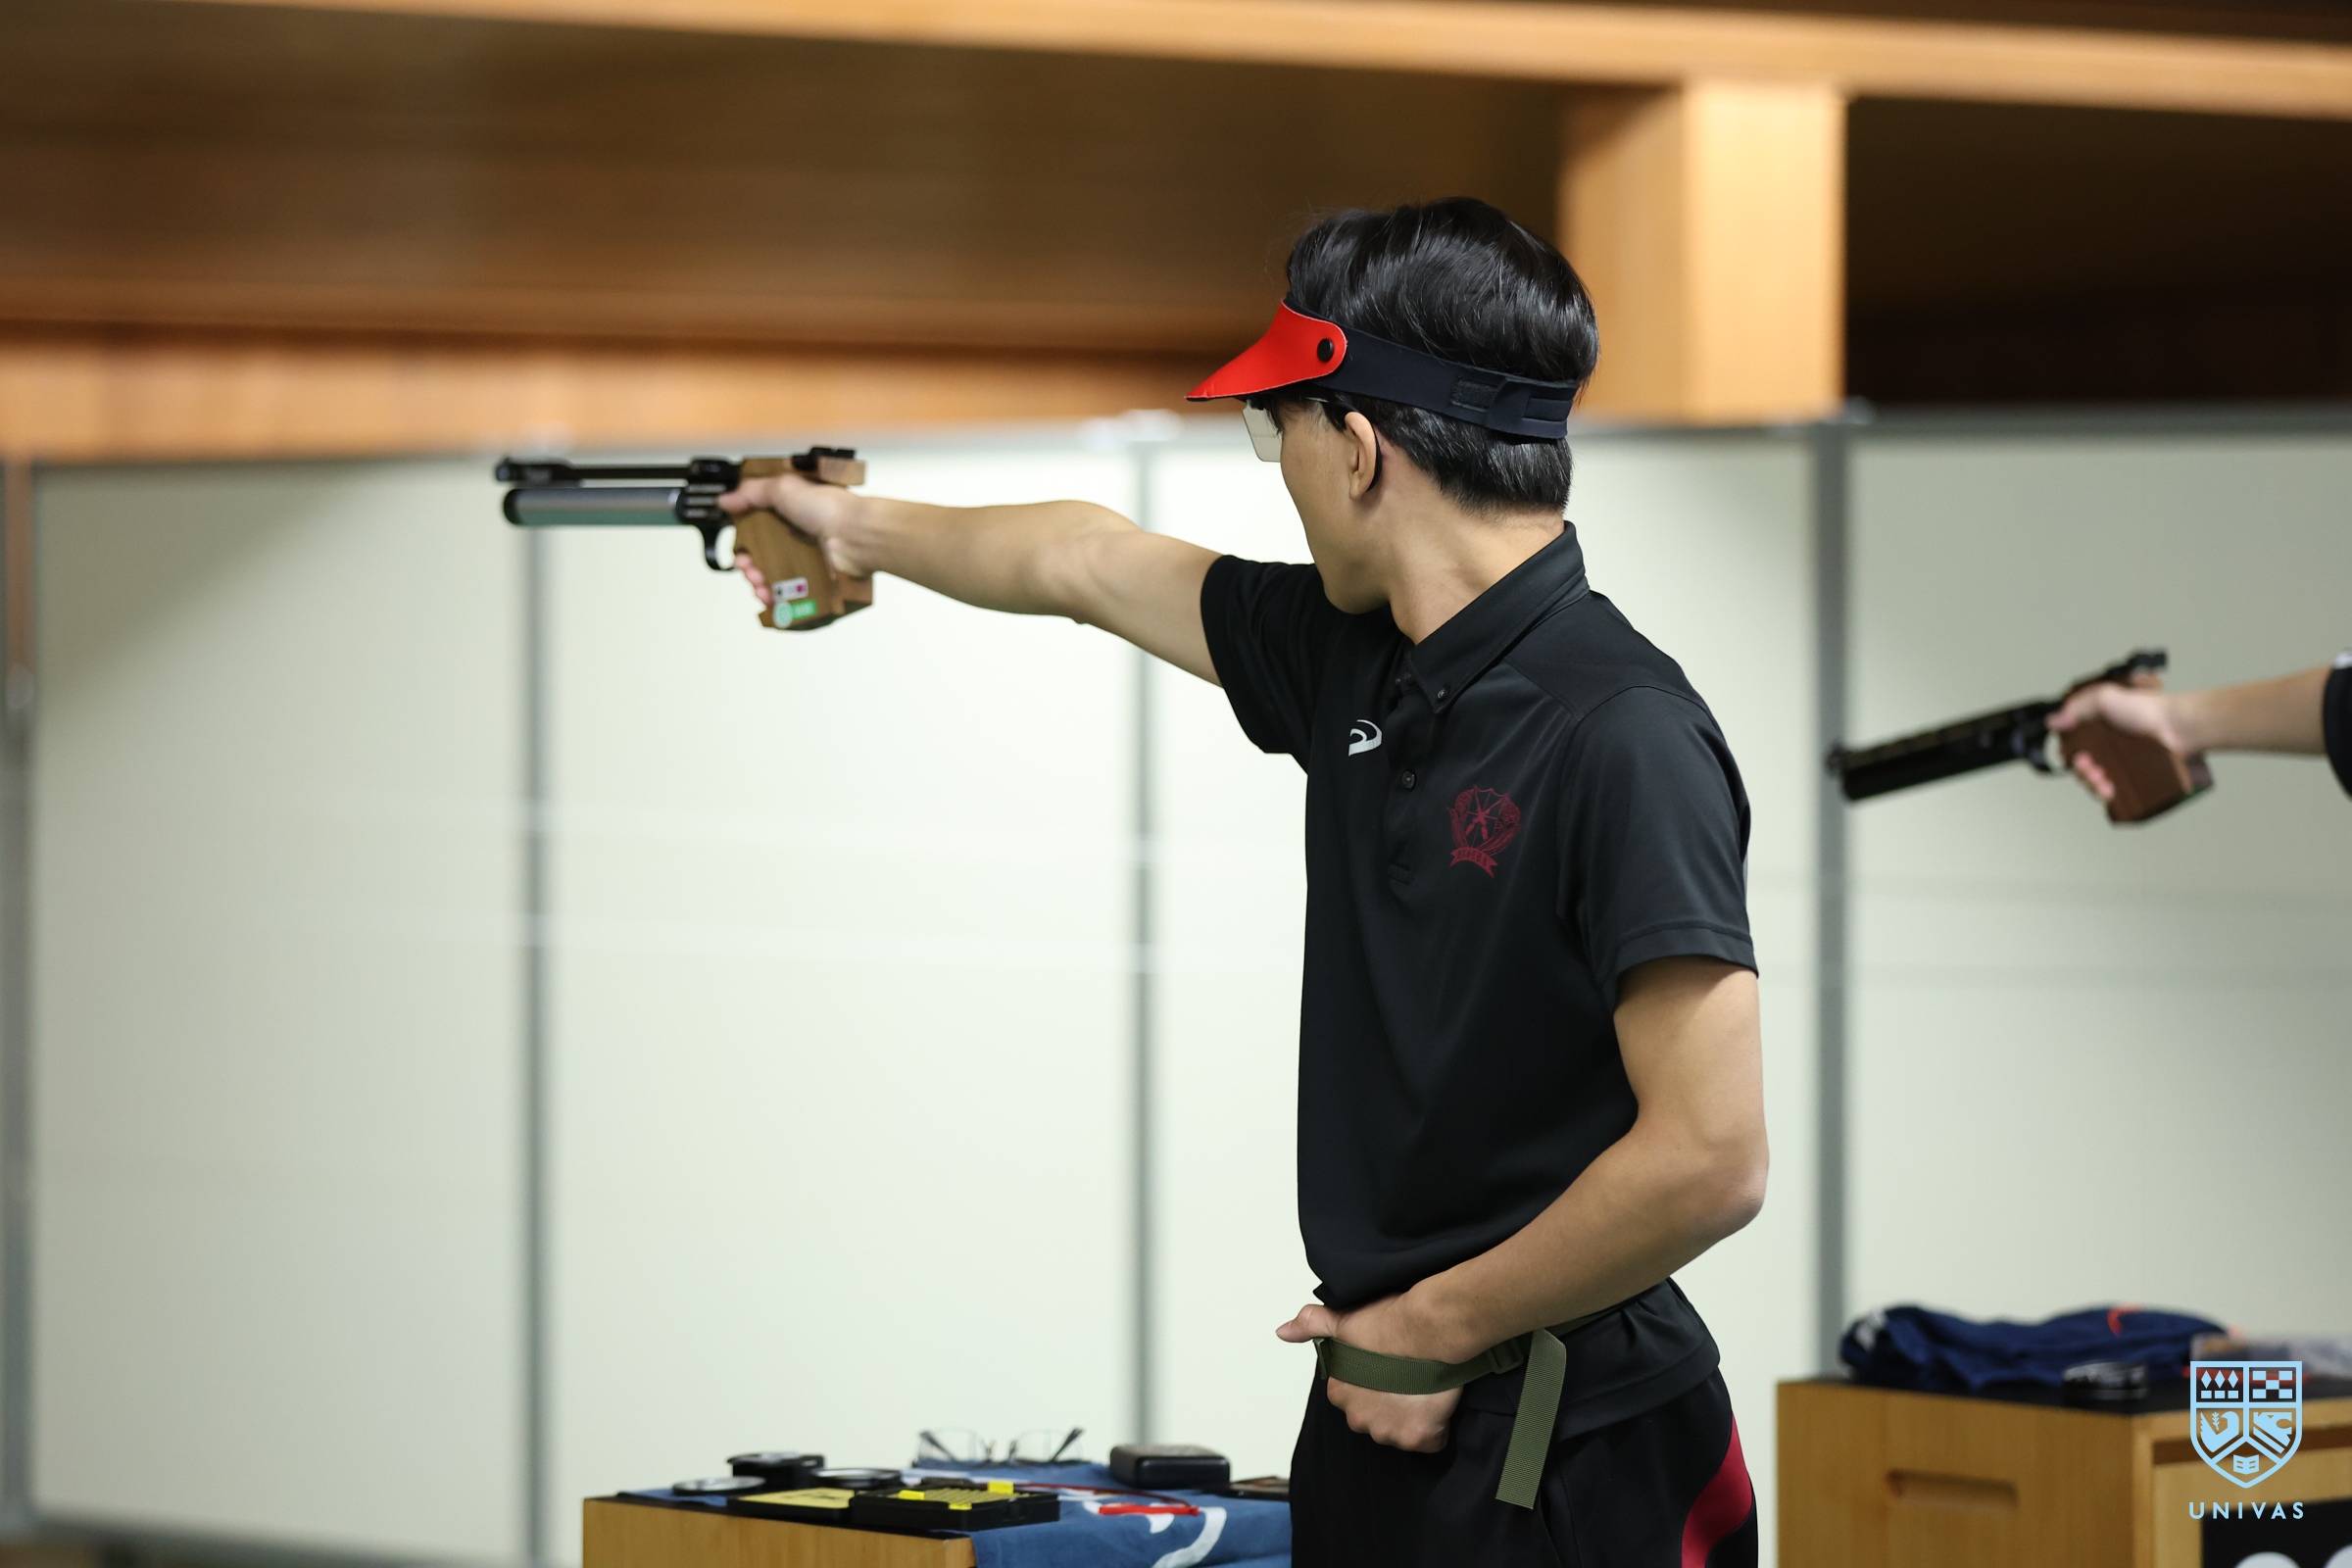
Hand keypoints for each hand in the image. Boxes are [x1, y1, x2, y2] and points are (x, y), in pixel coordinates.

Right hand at [718, 472, 865, 607]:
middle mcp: (795, 537)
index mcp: (788, 513)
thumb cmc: (826, 508)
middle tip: (747, 568)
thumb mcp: (783, 488)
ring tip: (758, 585)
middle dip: (747, 565)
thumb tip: (725, 500)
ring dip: (758, 582)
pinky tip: (769, 598)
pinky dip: (775, 597)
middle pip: (761, 556)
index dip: (743, 539)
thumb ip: (751, 492)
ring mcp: (804, 560)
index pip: (757, 529)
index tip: (737, 546)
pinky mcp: (812, 580)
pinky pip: (788, 593)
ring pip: (771, 576)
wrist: (856, 535)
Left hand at [1276, 1295, 1461, 1453]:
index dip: (1371, 1382)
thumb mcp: (1343, 1319)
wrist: (1426, 1330)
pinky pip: (1429, 1441)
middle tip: (1405, 1378)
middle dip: (1389, 1404)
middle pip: (1375, 1418)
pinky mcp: (1419, 1438)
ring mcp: (1389, 1431)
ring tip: (1423, 1388)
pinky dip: (1434, 1428)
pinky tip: (1437, 1405)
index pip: (1352, 1396)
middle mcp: (1359, 1418)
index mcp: (1340, 1393)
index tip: (1384, 1368)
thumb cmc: (1388, 1324)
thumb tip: (1283, 1331)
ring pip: (1400, 1431)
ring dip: (1411, 1416)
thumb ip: (1311, 1324)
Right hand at [2047, 678, 2198, 805]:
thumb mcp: (2104, 697)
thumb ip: (2075, 708)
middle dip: (2082, 772)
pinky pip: (2113, 789)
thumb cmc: (2147, 709)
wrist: (2177, 727)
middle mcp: (2105, 744)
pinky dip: (2106, 793)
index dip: (2068, 753)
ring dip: (2092, 785)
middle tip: (2092, 769)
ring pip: (2095, 779)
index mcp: (2095, 725)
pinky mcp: (2131, 775)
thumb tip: (2053, 721)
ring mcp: (2118, 761)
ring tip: (2103, 785)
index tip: (2076, 756)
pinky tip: (2110, 794)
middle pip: (2081, 765)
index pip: (2071, 744)